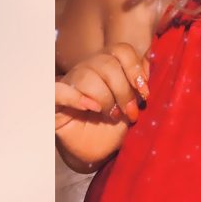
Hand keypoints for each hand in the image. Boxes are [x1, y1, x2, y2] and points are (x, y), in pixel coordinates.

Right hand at [55, 43, 149, 167]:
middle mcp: (88, 68)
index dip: (135, 69)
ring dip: (106, 98)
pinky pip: (57, 91)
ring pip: (87, 76)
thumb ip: (140, 82)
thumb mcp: (133, 103)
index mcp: (108, 64)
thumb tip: (146, 67)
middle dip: (124, 91)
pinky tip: (91, 108)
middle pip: (107, 64)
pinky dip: (76, 98)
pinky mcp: (54, 104)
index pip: (121, 50)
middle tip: (131, 112)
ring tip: (113, 115)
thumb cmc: (115, 124)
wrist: (97, 151)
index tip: (145, 93)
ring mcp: (70, 83)